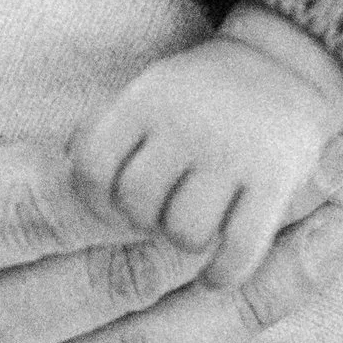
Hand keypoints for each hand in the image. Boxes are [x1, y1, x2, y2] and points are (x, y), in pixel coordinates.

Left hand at [72, 26, 342, 284]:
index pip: (90, 167)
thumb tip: (59, 168)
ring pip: (185, 232)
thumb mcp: (149, 93)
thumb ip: (107, 130)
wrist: (284, 68)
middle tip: (162, 215)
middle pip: (137, 202)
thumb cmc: (198, 96)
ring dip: (187, 242)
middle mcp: (187, 122)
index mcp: (146, 100)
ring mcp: (233, 151)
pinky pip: (239, 249)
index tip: (114, 208)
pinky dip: (223, 273)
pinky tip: (217, 274)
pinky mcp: (275, 178)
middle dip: (144, 220)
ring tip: (196, 231)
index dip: (94, 200)